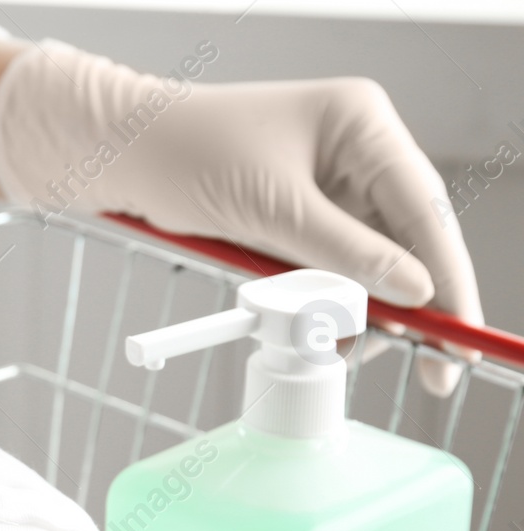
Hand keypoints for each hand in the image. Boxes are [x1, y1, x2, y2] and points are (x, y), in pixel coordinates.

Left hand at [0, 41, 480, 393]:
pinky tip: (318, 328)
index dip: (449, 276)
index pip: (424, 207)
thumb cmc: (181, 155)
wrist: (114, 154)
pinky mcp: (291, 214)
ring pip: (364, 259)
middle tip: (428, 363)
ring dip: (358, 306)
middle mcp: (351, 149)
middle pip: (402, 238)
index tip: (460, 331)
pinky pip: (324, 265)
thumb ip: (345, 254)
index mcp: (360, 124)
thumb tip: (412, 290)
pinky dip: (322, 299)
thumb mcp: (272, 211)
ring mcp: (322, 182)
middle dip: (407, 301)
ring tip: (348, 345)